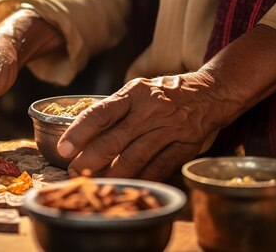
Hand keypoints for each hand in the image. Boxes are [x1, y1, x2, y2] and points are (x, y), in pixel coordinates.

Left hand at [57, 73, 231, 180]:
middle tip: (73, 171)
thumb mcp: (138, 90)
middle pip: (114, 140)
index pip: (101, 113)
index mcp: (134, 93)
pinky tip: (124, 185)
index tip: (64, 148)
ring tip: (95, 182)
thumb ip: (114, 109)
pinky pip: (157, 168)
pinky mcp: (184, 147)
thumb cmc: (164, 94)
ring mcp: (169, 130)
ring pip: (134, 158)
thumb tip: (82, 132)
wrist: (211, 93)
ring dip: (111, 174)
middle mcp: (151, 110)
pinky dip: (138, 179)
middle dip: (90, 160)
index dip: (80, 132)